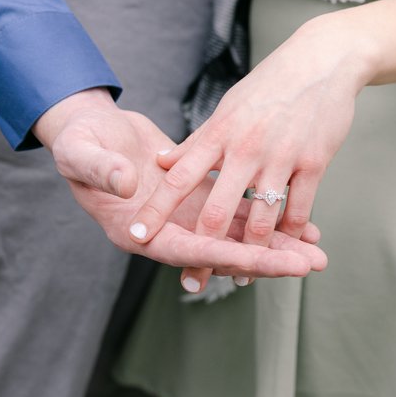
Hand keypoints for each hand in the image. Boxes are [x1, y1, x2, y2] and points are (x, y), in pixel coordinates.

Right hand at [34, 89, 326, 278]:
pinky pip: (236, 212)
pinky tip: (300, 225)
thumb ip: (103, 172)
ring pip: (236, 236)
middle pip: (224, 252)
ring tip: (318, 253)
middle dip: (268, 260)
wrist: (86, 131)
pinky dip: (265, 217)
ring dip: (275, 244)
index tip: (270, 266)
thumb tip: (126, 184)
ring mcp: (185, 216)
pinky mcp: (198, 196)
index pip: (193, 251)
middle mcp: (167, 232)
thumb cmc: (77, 144)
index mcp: (138, 231)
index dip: (232, 258)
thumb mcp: (82, 155)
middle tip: (310, 265)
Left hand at [127, 14, 367, 290]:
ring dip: (251, 256)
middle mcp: (246, 148)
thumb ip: (197, 142)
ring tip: (242, 277)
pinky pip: (298, 211)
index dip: (157, 209)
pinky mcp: (314, 163)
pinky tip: (283, 252)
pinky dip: (290, 236)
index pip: (179, 178)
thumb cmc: (269, 87)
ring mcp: (281, 157)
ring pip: (261, 221)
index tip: (137, 234)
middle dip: (203, 251)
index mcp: (219, 133)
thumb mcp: (227, 109)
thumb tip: (161, 164)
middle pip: (218, 211)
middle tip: (192, 281)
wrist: (323, 61)